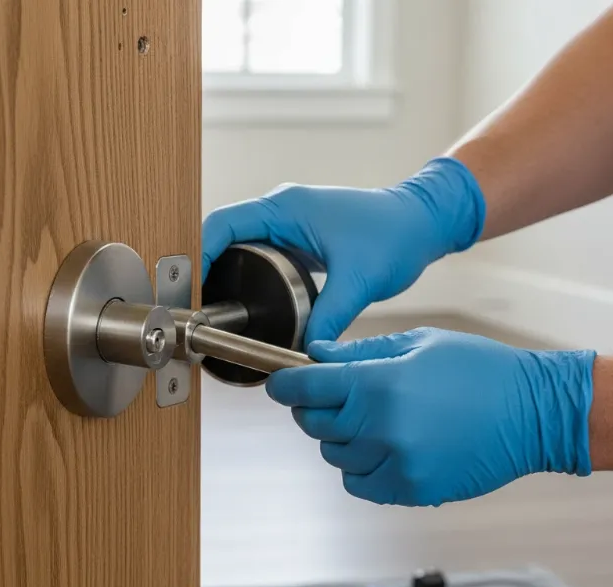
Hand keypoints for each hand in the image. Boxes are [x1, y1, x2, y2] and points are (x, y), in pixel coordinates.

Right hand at [202, 158, 485, 341]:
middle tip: (198, 308)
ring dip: (224, 273)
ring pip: (238, 246)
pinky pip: (258, 255)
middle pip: (222, 236)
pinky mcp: (297, 239)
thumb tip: (305, 352)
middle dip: (205, 270)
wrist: (422, 221)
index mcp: (285, 208)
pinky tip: (247, 305)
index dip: (199, 257)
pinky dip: (246, 276)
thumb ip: (329, 318)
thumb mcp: (359, 280)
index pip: (221, 225)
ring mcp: (287, 224)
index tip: (190, 292)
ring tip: (215, 309)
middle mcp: (280, 211)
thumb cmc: (395, 234)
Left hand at [265, 328, 595, 506]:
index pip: (304, 388)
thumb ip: (358, 353)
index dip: (283, 385)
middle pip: (312, 424)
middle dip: (313, 408)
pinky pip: (359, 483)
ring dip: (341, 438)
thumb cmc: (479, 369)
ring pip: (334, 455)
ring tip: (373, 420)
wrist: (534, 412)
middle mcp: (380, 428)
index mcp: (378, 385)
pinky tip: (385, 447)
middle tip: (332, 396)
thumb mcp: (418, 343)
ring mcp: (395, 464)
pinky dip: (360, 467)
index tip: (277, 384)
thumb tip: (314, 355)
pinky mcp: (411, 491)